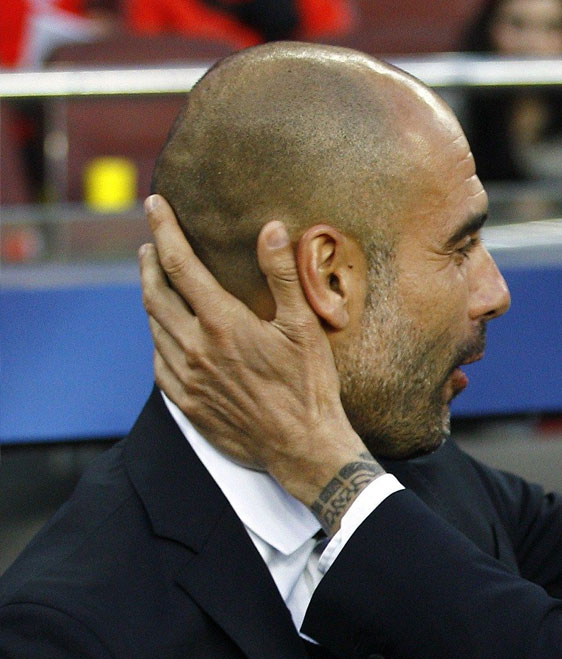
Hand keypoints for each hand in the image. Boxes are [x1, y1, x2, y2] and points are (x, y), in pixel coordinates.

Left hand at [138, 195, 375, 530]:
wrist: (303, 448)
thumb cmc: (310, 386)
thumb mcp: (304, 326)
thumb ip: (283, 274)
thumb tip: (271, 228)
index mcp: (222, 323)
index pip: (179, 264)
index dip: (163, 230)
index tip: (153, 205)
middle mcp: (195, 348)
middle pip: (155, 293)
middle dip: (150, 261)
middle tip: (152, 242)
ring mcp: (186, 378)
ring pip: (154, 327)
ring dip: (151, 298)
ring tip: (157, 282)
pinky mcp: (186, 403)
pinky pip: (159, 362)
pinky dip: (158, 338)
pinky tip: (168, 334)